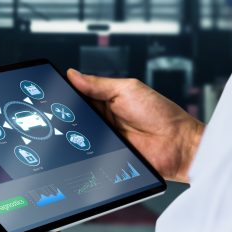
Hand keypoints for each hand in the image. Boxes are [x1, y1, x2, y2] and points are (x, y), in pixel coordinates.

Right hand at [67, 69, 203, 182]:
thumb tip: (73, 74)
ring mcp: (105, 139)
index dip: (67, 93)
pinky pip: (88, 154)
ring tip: (73, 128)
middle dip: (67, 114)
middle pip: (76, 116)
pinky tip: (82, 145)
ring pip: (79, 136)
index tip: (54, 90)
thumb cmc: (162, 115)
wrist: (178, 145)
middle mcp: (105, 119)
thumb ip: (99, 84)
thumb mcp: (128, 90)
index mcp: (108, 100)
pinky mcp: (106, 157)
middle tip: (58, 110)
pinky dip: (83, 151)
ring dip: (75, 133)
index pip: (80, 95)